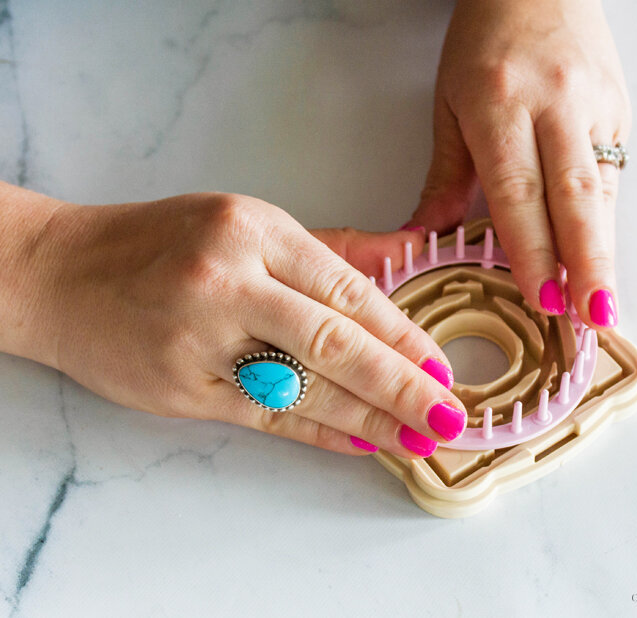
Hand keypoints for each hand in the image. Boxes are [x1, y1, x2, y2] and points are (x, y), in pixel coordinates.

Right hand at [19, 192, 466, 456]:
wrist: (64, 274)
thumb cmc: (161, 243)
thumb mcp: (244, 225)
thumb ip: (325, 252)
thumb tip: (401, 263)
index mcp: (253, 231)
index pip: (346, 289)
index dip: (401, 332)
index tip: (439, 364)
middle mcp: (230, 282)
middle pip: (334, 342)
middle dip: (401, 384)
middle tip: (449, 416)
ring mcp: (203, 340)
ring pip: (304, 387)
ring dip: (369, 418)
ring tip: (417, 439)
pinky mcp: (184, 388)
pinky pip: (266, 417)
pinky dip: (318, 432)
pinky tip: (360, 444)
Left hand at [407, 0, 630, 328]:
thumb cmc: (484, 42)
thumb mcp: (448, 106)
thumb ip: (445, 177)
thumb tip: (426, 238)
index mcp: (500, 106)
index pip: (518, 193)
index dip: (532, 251)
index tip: (542, 298)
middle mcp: (554, 106)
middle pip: (573, 198)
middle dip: (585, 264)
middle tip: (590, 318)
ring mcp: (594, 106)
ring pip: (601, 191)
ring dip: (603, 251)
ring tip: (602, 304)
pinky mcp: (618, 110)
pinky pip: (611, 174)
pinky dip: (605, 221)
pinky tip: (600, 258)